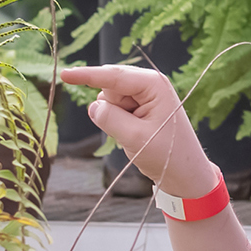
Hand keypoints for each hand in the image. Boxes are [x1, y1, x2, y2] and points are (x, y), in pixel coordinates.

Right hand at [58, 65, 218, 196]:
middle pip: (111, 88)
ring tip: (138, 134)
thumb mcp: (134, 137)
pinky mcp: (142, 109)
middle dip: (111, 108)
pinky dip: (119, 123)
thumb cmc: (167, 155)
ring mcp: (146, 97)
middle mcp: (150, 85)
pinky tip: (135, 134)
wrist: (186, 175)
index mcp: (154, 84)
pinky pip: (116, 111)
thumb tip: (93, 106)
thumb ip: (109, 118)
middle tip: (132, 129)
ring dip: (115, 117)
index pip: (113, 76)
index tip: (64, 74)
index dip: (86, 75)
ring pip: (110, 100)